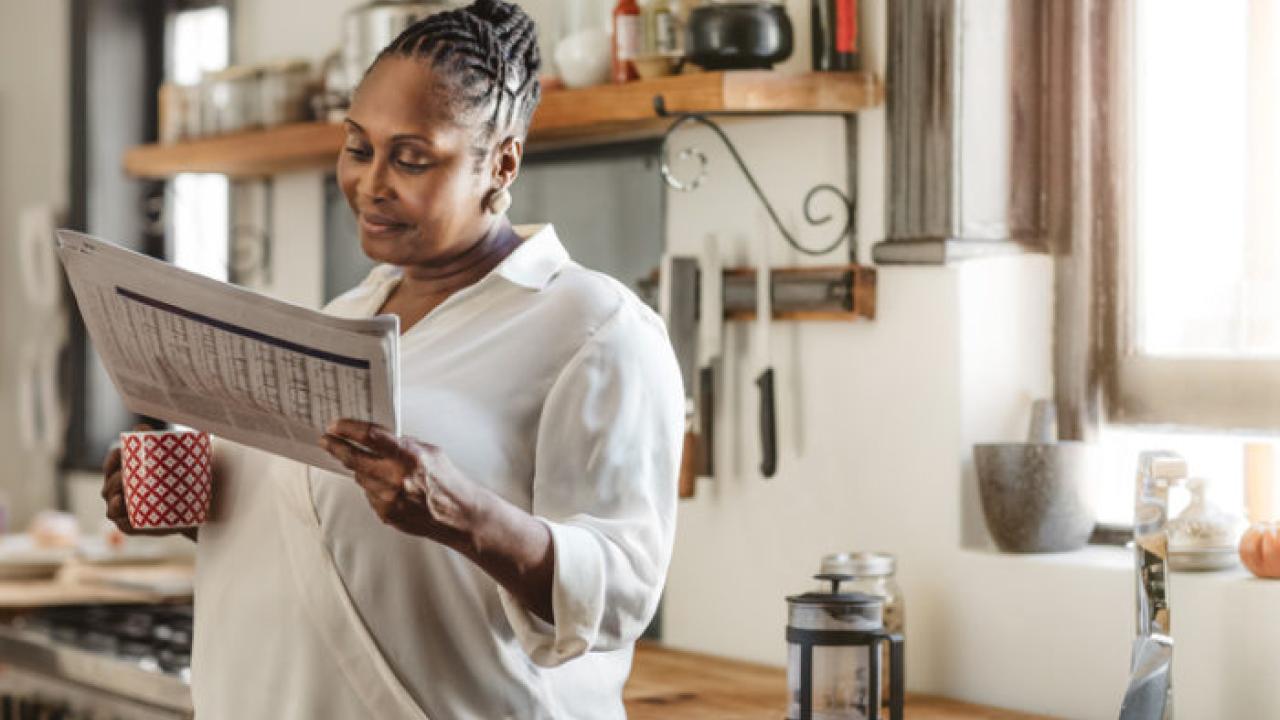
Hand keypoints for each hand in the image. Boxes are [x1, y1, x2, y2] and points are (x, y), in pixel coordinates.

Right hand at [101, 423, 196, 539]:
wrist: (199, 504)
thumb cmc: (181, 476)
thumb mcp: (174, 458)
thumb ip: (160, 441)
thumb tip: (142, 427)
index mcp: (127, 472)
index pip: (113, 462)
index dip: (113, 459)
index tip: (121, 453)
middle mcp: (121, 491)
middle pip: (110, 484)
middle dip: (114, 479)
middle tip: (127, 476)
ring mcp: (125, 509)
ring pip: (112, 504)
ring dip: (113, 499)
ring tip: (122, 496)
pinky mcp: (133, 525)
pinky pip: (122, 523)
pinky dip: (120, 518)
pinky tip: (123, 512)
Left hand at [321, 419, 555, 622]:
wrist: (458, 514)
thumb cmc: (447, 481)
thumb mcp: (430, 451)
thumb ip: (403, 444)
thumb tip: (378, 438)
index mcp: (408, 456)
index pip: (370, 437)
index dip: (348, 429)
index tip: (335, 425)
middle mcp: (396, 477)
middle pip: (354, 459)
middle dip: (337, 447)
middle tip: (326, 440)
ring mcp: (389, 498)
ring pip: (360, 478)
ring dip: (360, 469)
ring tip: (367, 464)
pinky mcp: (386, 513)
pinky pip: (370, 495)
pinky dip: (374, 488)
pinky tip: (388, 486)